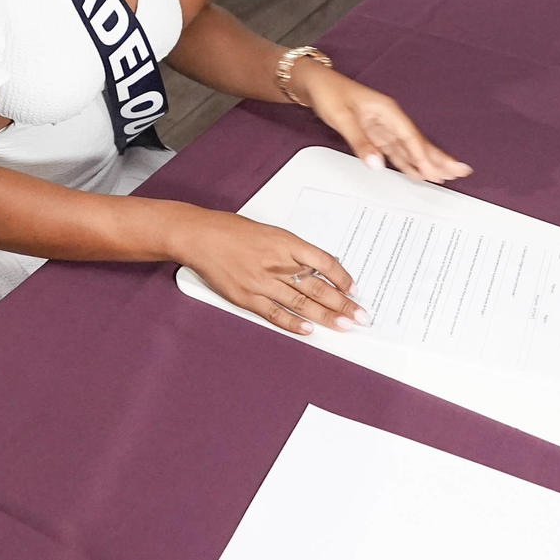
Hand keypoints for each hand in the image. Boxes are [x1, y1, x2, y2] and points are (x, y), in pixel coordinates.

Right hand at [172, 208, 364, 335]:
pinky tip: (309, 329)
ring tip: (345, 325)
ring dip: (326, 316)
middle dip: (343, 303)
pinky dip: (292, 323)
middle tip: (361, 315)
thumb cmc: (231, 230)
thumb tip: (318, 268)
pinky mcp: (246, 297)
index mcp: (284, 242)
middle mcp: (275, 262)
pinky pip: (274, 313)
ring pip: (301, 302)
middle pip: (317, 286)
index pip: (323, 261)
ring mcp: (260, 281)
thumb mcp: (269, 232)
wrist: (198, 236)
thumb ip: (292, 250)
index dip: (342, 277)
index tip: (354, 288)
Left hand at [294, 65, 469, 182]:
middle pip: (418, 142)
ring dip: (428, 162)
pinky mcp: (376, 134)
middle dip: (439, 158)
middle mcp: (390, 119)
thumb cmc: (329, 93)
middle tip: (460, 171)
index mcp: (388, 111)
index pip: (410, 137)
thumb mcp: (342, 117)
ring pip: (411, 149)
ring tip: (448, 175)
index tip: (436, 172)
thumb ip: (360, 141)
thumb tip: (376, 164)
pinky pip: (397, 151)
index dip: (424, 156)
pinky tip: (418, 172)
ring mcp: (384, 127)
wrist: (315, 84)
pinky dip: (409, 162)